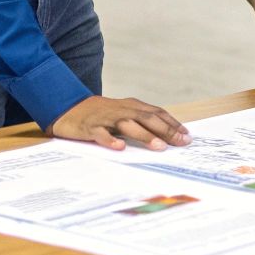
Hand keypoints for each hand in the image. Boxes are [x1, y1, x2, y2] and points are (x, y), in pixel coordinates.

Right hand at [50, 95, 189, 150]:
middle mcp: (122, 110)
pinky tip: (120, 148)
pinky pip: (101, 134)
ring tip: (159, 147)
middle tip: (181, 142)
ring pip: (128, 125)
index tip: (187, 135)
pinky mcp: (90, 127)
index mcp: (131, 106)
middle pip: (147, 118)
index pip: (157, 113)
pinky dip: (111, 140)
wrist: (67, 107)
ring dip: (145, 135)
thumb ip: (141, 122)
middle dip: (166, 130)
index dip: (172, 123)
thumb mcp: (123, 114)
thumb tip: (165, 136)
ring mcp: (106, 118)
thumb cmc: (101, 115)